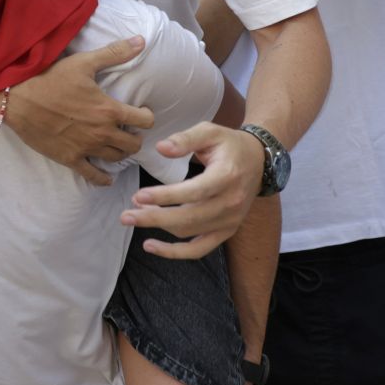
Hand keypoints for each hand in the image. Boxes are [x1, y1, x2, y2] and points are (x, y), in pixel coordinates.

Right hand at [2, 38, 155, 184]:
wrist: (18, 99)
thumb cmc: (50, 78)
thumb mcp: (83, 62)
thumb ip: (115, 53)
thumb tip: (142, 40)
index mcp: (109, 110)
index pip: (144, 121)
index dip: (146, 116)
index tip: (141, 113)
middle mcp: (102, 132)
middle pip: (133, 144)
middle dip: (136, 137)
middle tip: (130, 130)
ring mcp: (86, 148)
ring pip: (116, 158)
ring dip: (121, 152)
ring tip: (118, 145)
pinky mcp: (70, 158)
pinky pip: (93, 176)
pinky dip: (103, 179)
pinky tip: (107, 177)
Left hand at [124, 123, 266, 257]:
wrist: (258, 161)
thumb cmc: (228, 144)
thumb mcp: (209, 131)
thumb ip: (184, 139)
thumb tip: (160, 148)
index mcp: (227, 176)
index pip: (194, 192)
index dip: (166, 196)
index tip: (139, 196)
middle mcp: (231, 202)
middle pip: (188, 218)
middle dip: (154, 218)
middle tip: (126, 214)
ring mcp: (230, 221)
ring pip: (189, 232)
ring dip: (159, 228)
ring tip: (134, 216)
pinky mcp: (226, 231)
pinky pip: (199, 249)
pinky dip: (175, 253)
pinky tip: (150, 246)